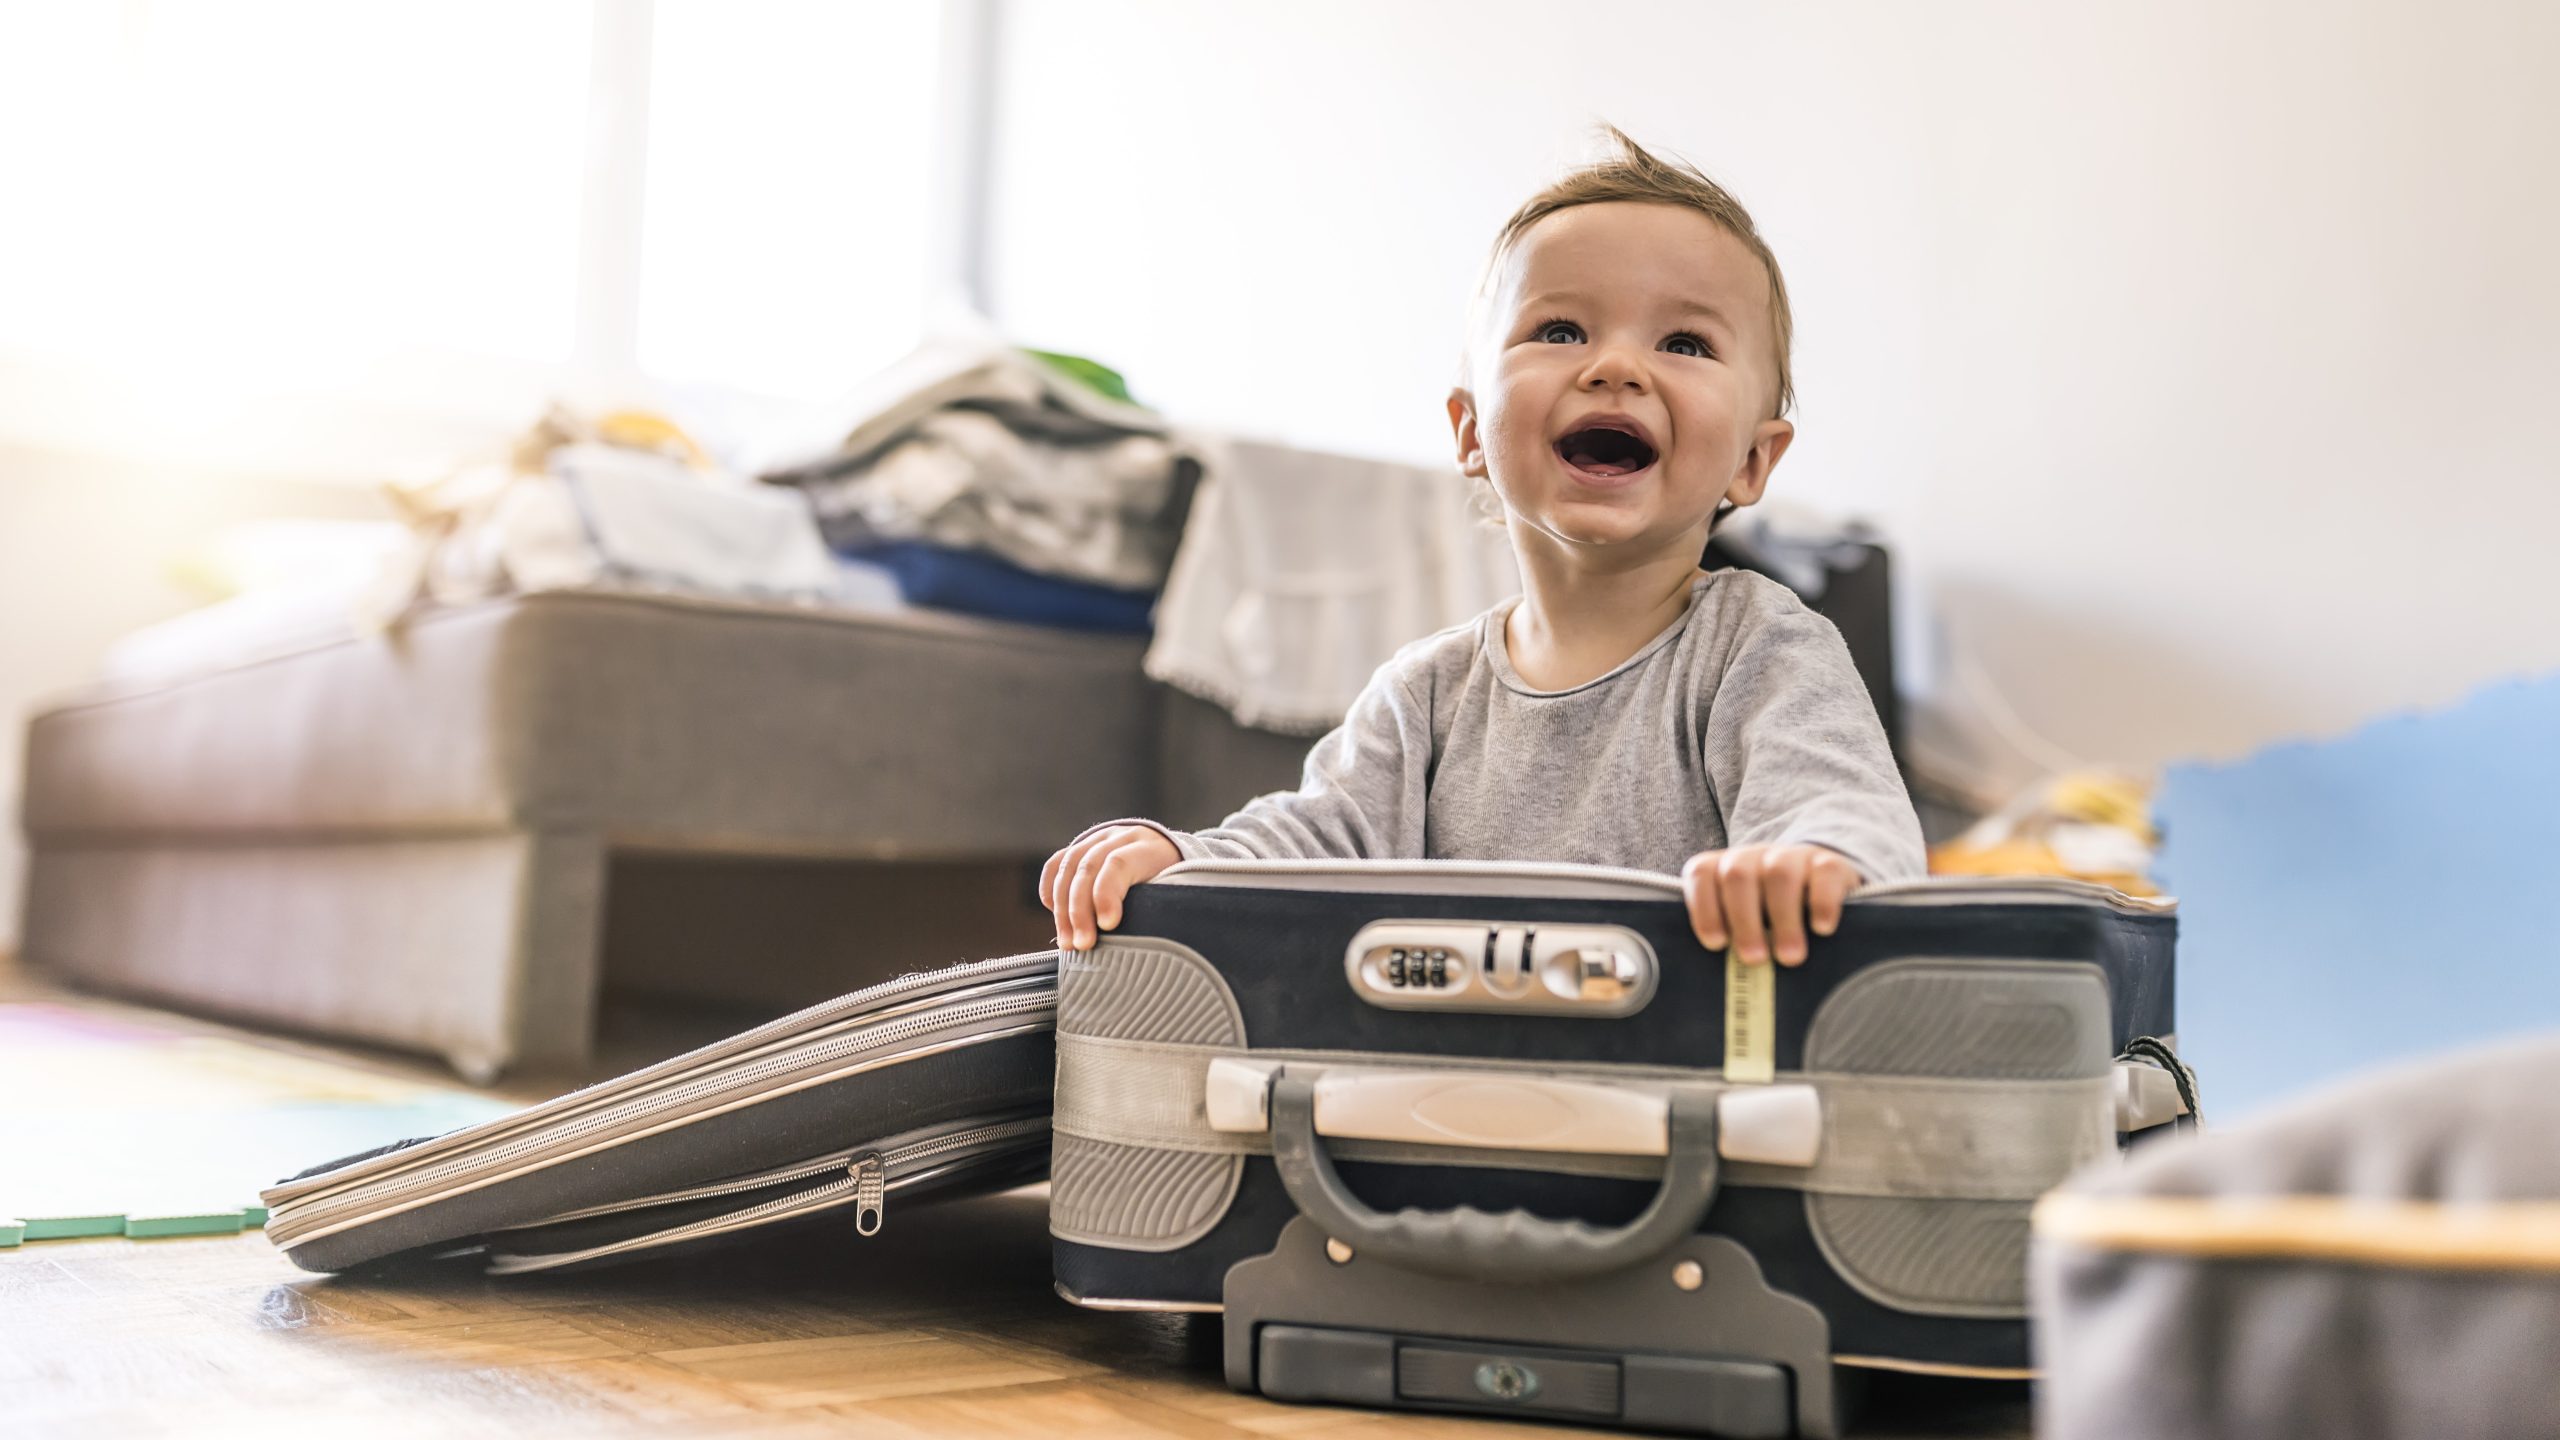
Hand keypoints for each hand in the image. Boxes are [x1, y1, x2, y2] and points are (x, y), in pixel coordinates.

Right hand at [1040, 825, 1181, 950]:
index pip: (1119, 863)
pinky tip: (1053, 913)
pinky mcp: (1082, 846)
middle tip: (1082, 945)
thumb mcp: (1177, 893)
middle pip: (1089, 867)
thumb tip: (1137, 948)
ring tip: (1067, 941)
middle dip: (1080, 910)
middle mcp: (1122, 836)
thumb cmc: (1177, 885)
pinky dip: (1051, 889)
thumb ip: (1157, 910)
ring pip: (1069, 867)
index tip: (1107, 926)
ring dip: (1062, 908)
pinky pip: (1057, 863)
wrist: (1172, 854)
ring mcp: (1100, 838)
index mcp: (1151, 847)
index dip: (1107, 894)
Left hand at [1681, 844, 1860, 966]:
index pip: (1702, 874)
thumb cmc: (1770, 920)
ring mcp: (1792, 856)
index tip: (1716, 944)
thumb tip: (1720, 987)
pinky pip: (1825, 873)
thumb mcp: (1746, 927)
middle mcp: (1754, 857)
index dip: (1705, 908)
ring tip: (1789, 957)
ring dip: (1782, 918)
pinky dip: (1822, 902)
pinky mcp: (1830, 862)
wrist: (1822, 890)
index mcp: (1724, 870)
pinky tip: (1822, 929)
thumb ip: (1730, 943)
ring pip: (1780, 874)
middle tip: (1754, 959)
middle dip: (1743, 920)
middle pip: (1738, 875)